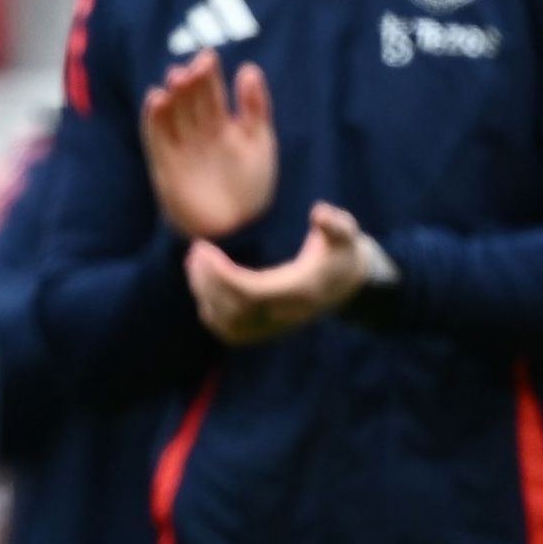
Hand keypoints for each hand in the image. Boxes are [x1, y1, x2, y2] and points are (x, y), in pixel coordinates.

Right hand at [140, 56, 276, 238]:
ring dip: (171, 96)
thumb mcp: (260, 143)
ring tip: (176, 79)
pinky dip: (153, 118)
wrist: (236, 230)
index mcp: (222, 125)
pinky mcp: (163, 164)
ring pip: (171, 114)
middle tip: (190, 68)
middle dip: (188, 83)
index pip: (210, 93)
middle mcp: (197, 133)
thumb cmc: (253, 189)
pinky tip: (156, 99)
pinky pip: (155, 137)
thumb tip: (248, 68)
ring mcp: (179, 147)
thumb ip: (254, 107)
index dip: (208, 75)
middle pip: (188, 100)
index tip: (207, 58)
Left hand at [186, 204, 381, 344]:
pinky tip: (203, 284)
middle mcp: (283, 315)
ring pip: (228, 323)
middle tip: (195, 251)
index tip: (202, 247)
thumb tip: (318, 212)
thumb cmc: (340, 254)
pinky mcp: (266, 331)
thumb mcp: (346, 235)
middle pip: (232, 309)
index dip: (221, 274)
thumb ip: (335, 223)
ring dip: (205, 295)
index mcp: (297, 293)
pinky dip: (212, 312)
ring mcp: (274, 327)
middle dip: (207, 282)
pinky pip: (230, 332)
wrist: (347, 285)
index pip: (249, 292)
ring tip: (195, 262)